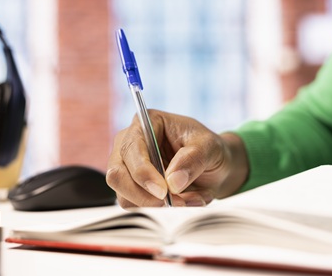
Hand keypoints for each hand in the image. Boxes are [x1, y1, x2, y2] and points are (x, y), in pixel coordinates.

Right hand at [106, 110, 248, 207]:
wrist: (215, 166)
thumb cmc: (209, 149)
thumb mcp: (210, 147)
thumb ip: (193, 159)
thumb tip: (172, 182)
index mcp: (147, 122)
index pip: (131, 148)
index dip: (143, 172)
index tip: (163, 191)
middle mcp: (130, 143)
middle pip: (117, 174)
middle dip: (145, 195)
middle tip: (174, 202)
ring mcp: (128, 167)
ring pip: (124, 195)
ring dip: (156, 205)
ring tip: (188, 199)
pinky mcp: (132, 187)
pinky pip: (136, 206)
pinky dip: (159, 210)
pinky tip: (183, 201)